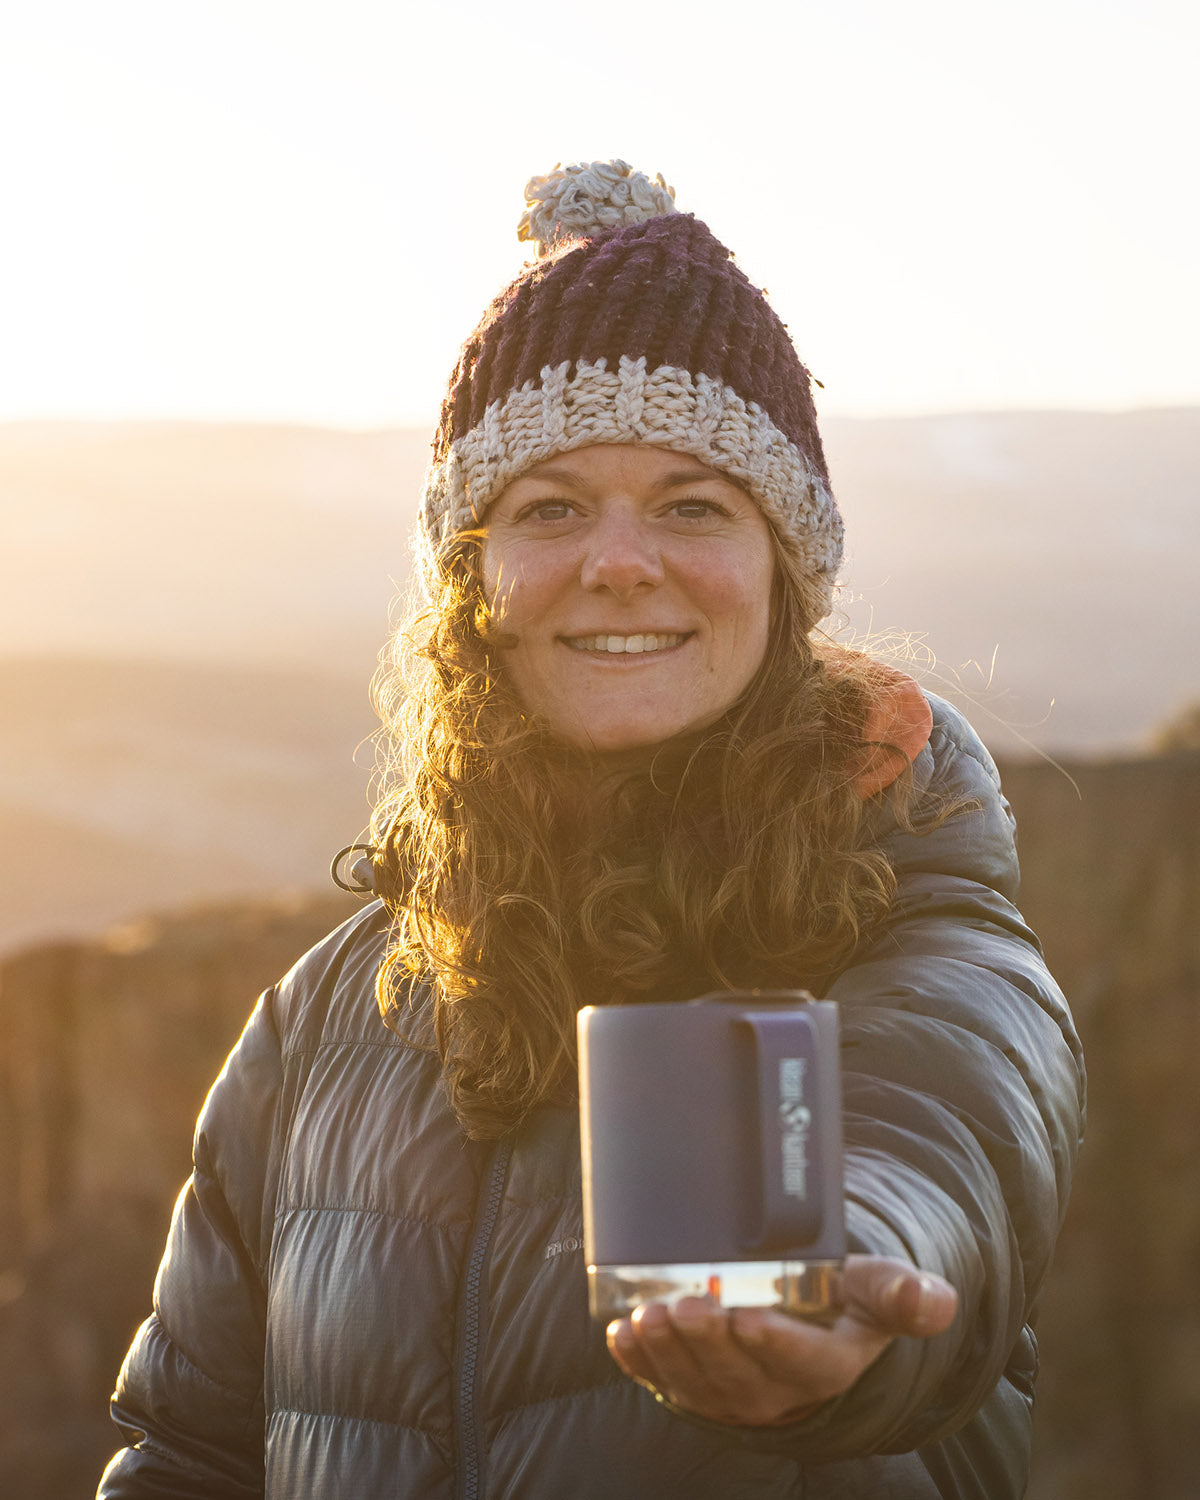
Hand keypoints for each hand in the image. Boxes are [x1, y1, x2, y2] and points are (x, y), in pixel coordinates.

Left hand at [605, 1255, 957, 1426]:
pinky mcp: (696, 1387)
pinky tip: (623, 1334)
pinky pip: (664, 1381)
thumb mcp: (877, 1292)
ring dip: (668, 1350)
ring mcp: (732, 1394)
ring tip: (648, 1315)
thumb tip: (932, 1300)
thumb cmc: (843, 1303)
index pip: (801, 1362)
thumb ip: (902, 1295)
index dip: (774, 1342)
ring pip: (696, 1381)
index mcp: (827, 1367)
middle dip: (708, 1341)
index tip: (749, 1316)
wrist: (810, 1327)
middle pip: (738, 1372)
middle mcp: (777, 1391)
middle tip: (687, 1305)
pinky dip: (640, 1361)